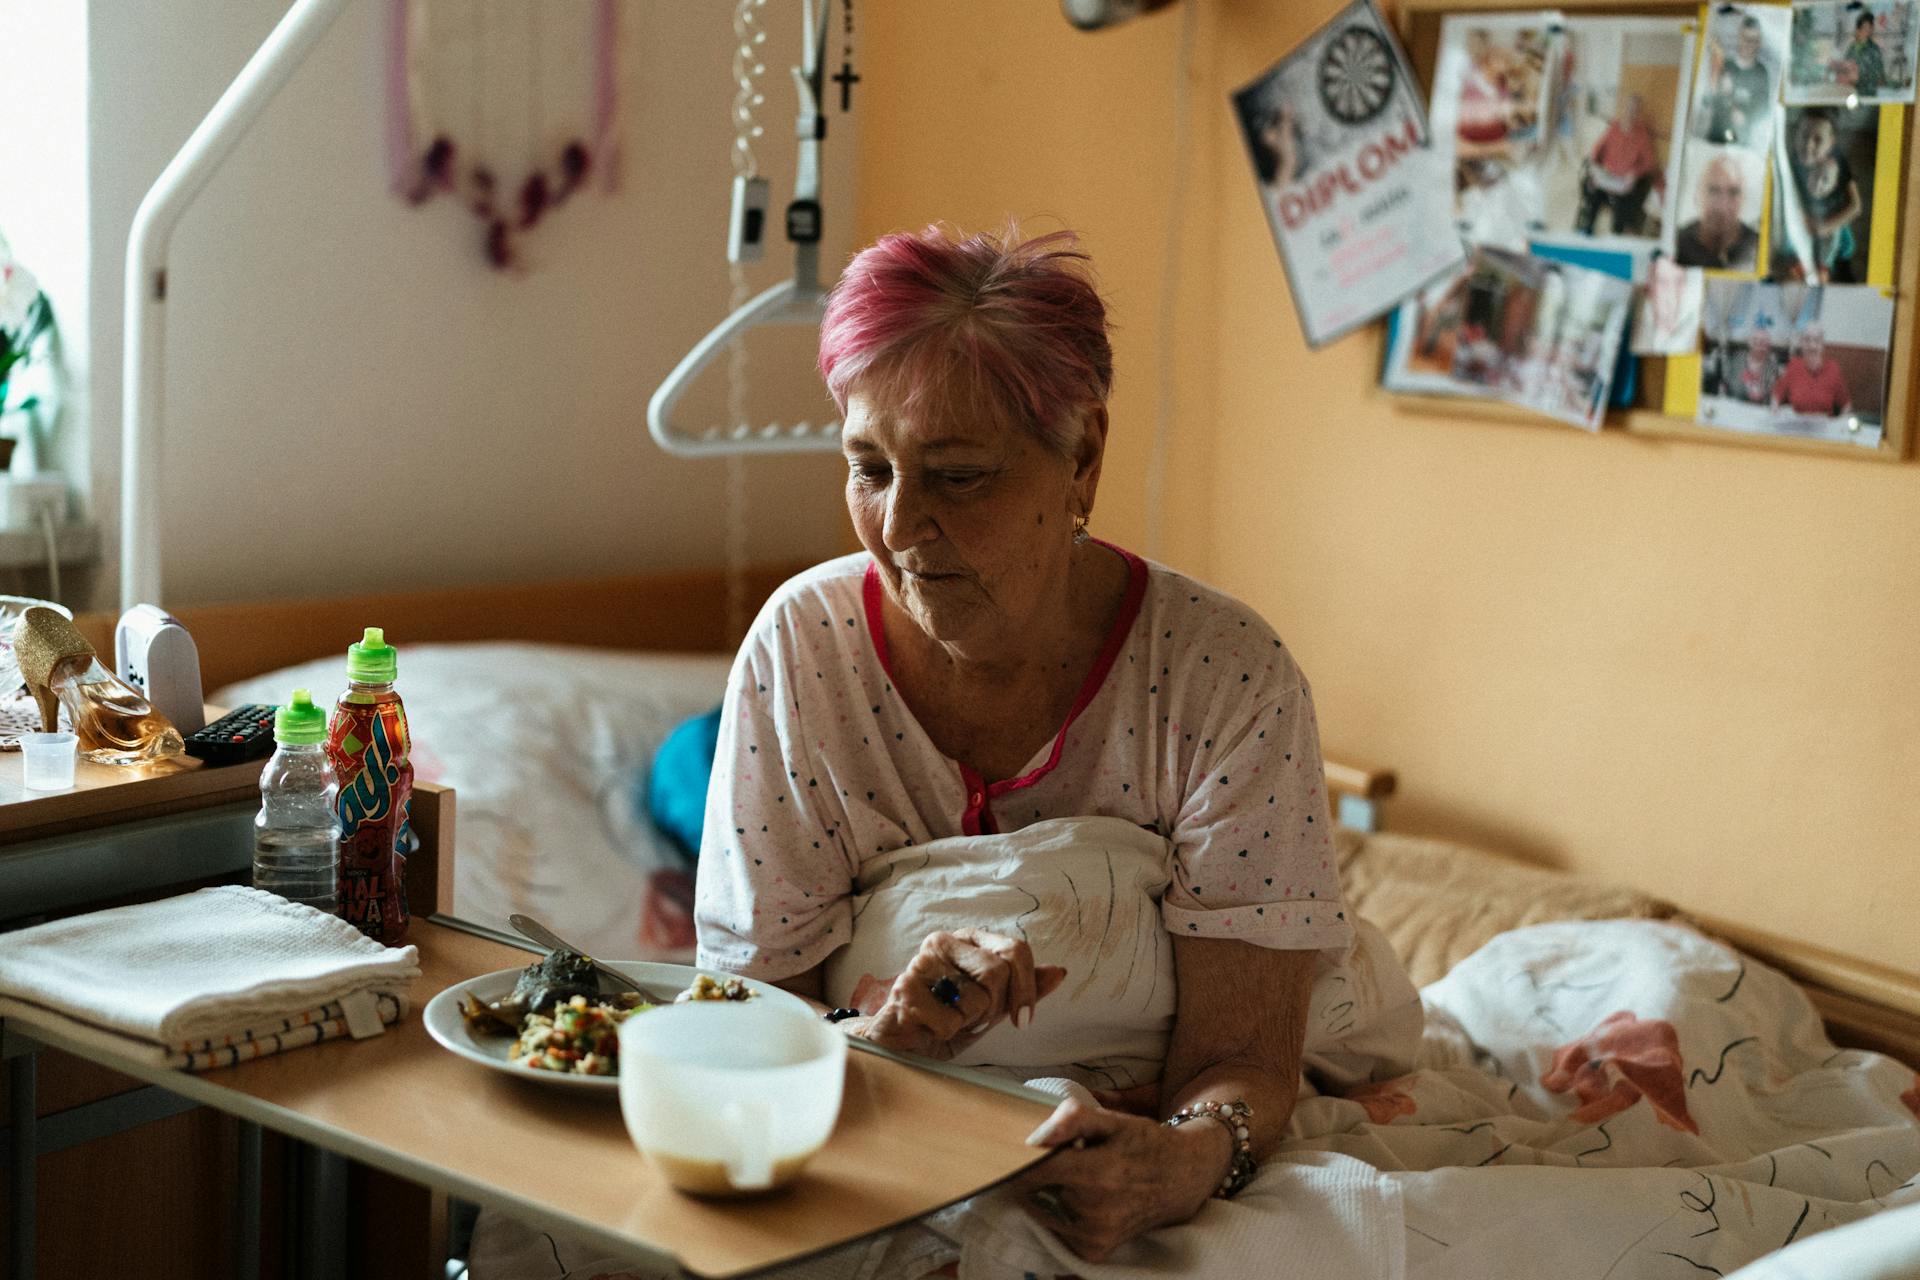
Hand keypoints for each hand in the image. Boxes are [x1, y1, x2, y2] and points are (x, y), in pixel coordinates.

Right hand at [856, 929, 1065, 1060]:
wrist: (902, 1044)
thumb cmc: (946, 1021)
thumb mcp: (993, 1007)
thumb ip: (1024, 988)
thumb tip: (1060, 972)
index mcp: (969, 939)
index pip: (1016, 949)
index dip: (1027, 989)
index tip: (1023, 1021)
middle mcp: (944, 941)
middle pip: (998, 972)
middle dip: (993, 1008)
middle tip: (972, 1019)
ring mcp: (921, 961)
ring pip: (976, 997)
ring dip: (969, 1022)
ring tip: (948, 1020)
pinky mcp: (905, 987)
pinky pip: (951, 1019)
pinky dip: (946, 1034)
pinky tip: (929, 1027)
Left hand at [1013, 1098, 1228, 1262]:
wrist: (1182, 1179)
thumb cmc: (1144, 1144)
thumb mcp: (1113, 1121)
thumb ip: (1073, 1120)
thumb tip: (1035, 1135)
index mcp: (1095, 1174)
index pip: (1031, 1171)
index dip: (1019, 1159)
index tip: (1020, 1150)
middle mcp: (1092, 1211)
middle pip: (1033, 1191)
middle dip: (1038, 1174)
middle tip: (1062, 1160)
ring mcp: (1093, 1236)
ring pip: (1042, 1210)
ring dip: (1047, 1194)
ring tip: (1077, 1179)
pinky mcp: (1093, 1251)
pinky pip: (1058, 1229)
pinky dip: (1060, 1214)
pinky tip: (1082, 1200)